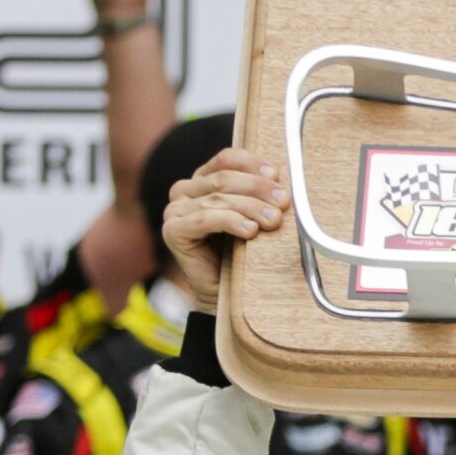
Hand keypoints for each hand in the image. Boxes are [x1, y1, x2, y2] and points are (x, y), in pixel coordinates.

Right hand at [165, 147, 288, 311]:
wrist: (227, 294)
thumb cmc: (242, 252)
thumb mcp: (254, 216)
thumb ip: (259, 196)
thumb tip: (281, 182)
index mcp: (203, 180)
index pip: (226, 159)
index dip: (251, 163)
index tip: (276, 175)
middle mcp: (185, 191)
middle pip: (223, 179)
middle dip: (257, 189)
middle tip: (283, 201)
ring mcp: (175, 211)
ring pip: (217, 199)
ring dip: (250, 207)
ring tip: (273, 220)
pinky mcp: (172, 231)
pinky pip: (204, 220)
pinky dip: (230, 222)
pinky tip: (250, 231)